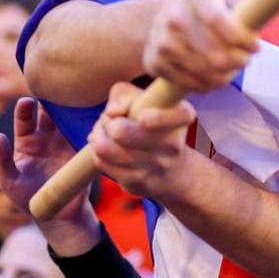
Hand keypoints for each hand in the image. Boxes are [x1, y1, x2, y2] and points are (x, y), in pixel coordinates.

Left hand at [0, 97, 100, 253]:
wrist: (57, 216)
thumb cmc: (27, 199)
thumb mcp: (9, 181)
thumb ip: (2, 160)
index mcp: (27, 141)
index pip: (24, 118)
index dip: (24, 108)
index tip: (26, 101)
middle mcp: (47, 138)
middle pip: (49, 114)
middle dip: (50, 101)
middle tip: (52, 91)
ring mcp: (66, 144)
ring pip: (69, 121)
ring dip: (71, 110)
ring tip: (74, 99)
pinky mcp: (81, 153)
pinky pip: (86, 136)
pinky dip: (88, 126)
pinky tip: (91, 116)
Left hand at [90, 82, 197, 200]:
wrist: (171, 170)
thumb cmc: (152, 124)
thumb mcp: (145, 99)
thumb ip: (125, 95)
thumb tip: (112, 112)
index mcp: (181, 117)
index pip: (180, 115)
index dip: (159, 118)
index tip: (142, 118)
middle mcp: (173, 144)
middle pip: (122, 133)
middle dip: (106, 122)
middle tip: (108, 119)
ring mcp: (156, 166)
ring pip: (106, 148)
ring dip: (98, 135)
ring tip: (103, 131)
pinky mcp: (138, 182)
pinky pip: (102, 162)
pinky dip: (97, 151)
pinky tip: (104, 146)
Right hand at [142, 0, 259, 92]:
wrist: (161, 15)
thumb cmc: (203, 7)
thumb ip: (245, 8)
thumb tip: (255, 32)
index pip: (218, 20)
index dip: (241, 38)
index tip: (255, 47)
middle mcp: (175, 17)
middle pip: (215, 55)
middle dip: (238, 62)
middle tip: (245, 61)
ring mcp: (162, 42)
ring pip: (205, 74)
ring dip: (226, 76)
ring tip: (232, 69)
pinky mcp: (154, 62)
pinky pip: (191, 84)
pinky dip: (209, 85)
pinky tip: (215, 76)